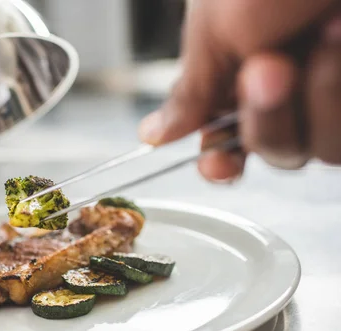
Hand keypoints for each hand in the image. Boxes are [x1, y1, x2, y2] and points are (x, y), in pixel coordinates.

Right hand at [137, 0, 340, 182]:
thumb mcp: (218, 23)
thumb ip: (192, 88)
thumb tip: (153, 132)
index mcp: (236, 69)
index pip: (224, 139)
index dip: (220, 161)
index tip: (220, 163)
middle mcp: (285, 82)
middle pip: (274, 151)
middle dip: (269, 119)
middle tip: (269, 68)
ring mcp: (329, 86)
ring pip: (321, 148)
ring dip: (318, 100)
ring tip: (324, 33)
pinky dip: (339, 90)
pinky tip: (339, 34)